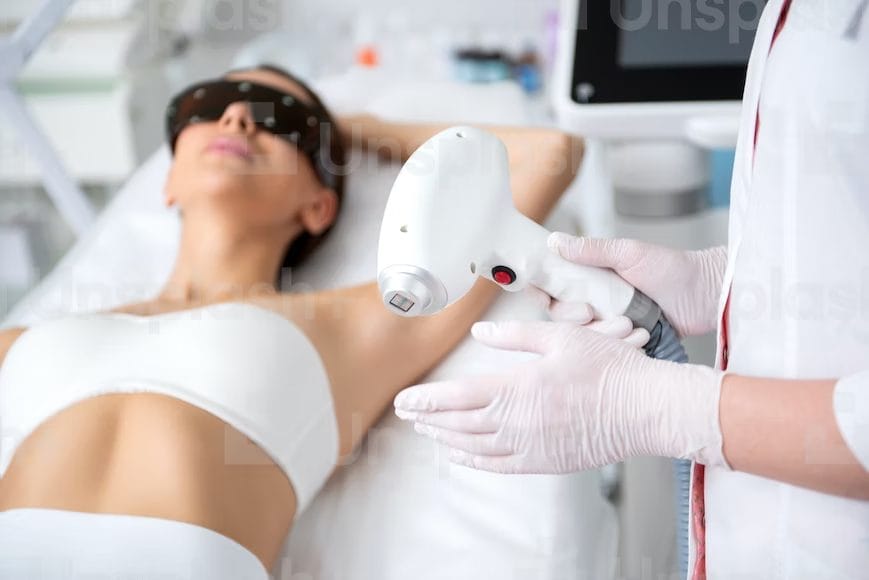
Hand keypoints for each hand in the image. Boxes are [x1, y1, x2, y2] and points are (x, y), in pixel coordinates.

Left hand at [394, 319, 726, 473]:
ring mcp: (530, 446)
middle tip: (407, 414)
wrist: (646, 408)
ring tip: (426, 431)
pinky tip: (458, 454)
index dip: (428, 399)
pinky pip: (498, 465)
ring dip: (446, 438)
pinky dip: (472, 460)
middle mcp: (519, 422)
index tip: (404, 400)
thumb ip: (516, 337)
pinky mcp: (544, 462)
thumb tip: (479, 333)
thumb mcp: (561, 337)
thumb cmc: (609, 368)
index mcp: (519, 388)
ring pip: (475, 446)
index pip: (459, 396)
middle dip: (429, 418)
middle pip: (460, 423)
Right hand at [547, 233, 726, 336]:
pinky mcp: (624, 341)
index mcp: (591, 276)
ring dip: (599, 332)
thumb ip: (591, 250)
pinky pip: (607, 349)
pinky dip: (617, 344)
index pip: (553, 285)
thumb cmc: (673, 268)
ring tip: (625, 324)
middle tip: (589, 311)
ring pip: (582, 335)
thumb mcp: (629, 254)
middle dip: (571, 315)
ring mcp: (609, 321)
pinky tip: (636, 335)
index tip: (543, 294)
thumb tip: (554, 241)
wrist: (707, 295)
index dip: (542, 290)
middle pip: (561, 315)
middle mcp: (596, 299)